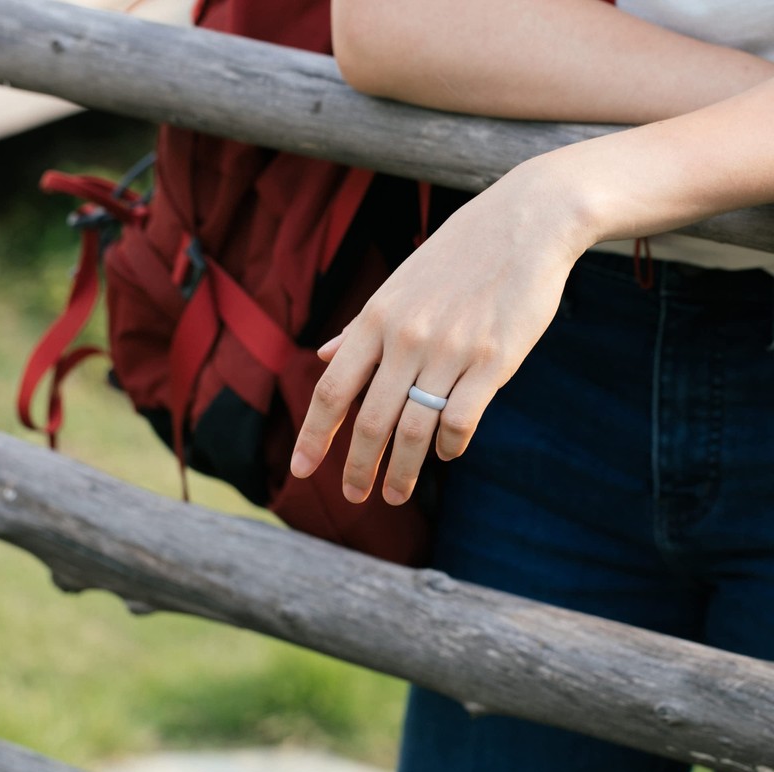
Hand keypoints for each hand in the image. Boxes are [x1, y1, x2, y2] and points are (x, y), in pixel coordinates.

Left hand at [290, 160, 592, 504]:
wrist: (525, 221)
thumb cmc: (457, 255)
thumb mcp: (399, 285)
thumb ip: (360, 326)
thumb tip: (323, 354)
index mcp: (376, 318)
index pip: (331, 390)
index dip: (313, 436)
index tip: (299, 471)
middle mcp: (405, 337)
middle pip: (369, 420)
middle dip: (358, 467)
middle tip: (355, 496)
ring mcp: (449, 349)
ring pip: (413, 429)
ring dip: (402, 471)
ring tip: (396, 494)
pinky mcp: (492, 359)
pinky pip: (462, 419)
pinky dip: (450, 446)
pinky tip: (447, 455)